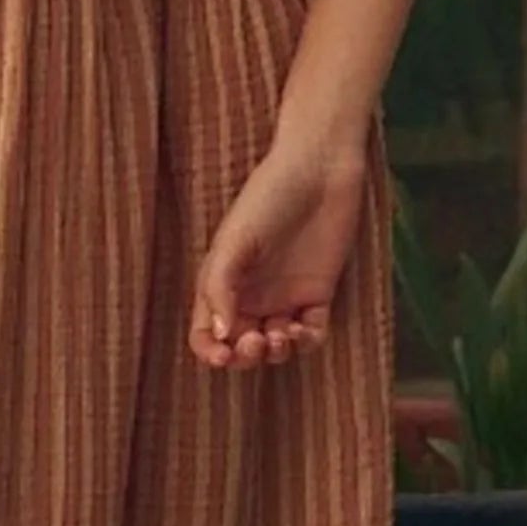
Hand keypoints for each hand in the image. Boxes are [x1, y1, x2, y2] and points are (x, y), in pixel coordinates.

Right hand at [189, 140, 369, 370]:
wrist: (319, 170)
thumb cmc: (268, 198)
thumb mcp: (234, 242)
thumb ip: (220, 289)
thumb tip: (220, 335)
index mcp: (222, 285)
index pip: (207, 333)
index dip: (210, 352)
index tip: (223, 355)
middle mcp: (251, 297)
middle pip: (241, 348)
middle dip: (245, 356)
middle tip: (257, 341)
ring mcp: (284, 297)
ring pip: (275, 347)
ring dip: (276, 353)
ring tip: (281, 336)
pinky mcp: (317, 295)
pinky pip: (310, 335)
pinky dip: (306, 342)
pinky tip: (303, 329)